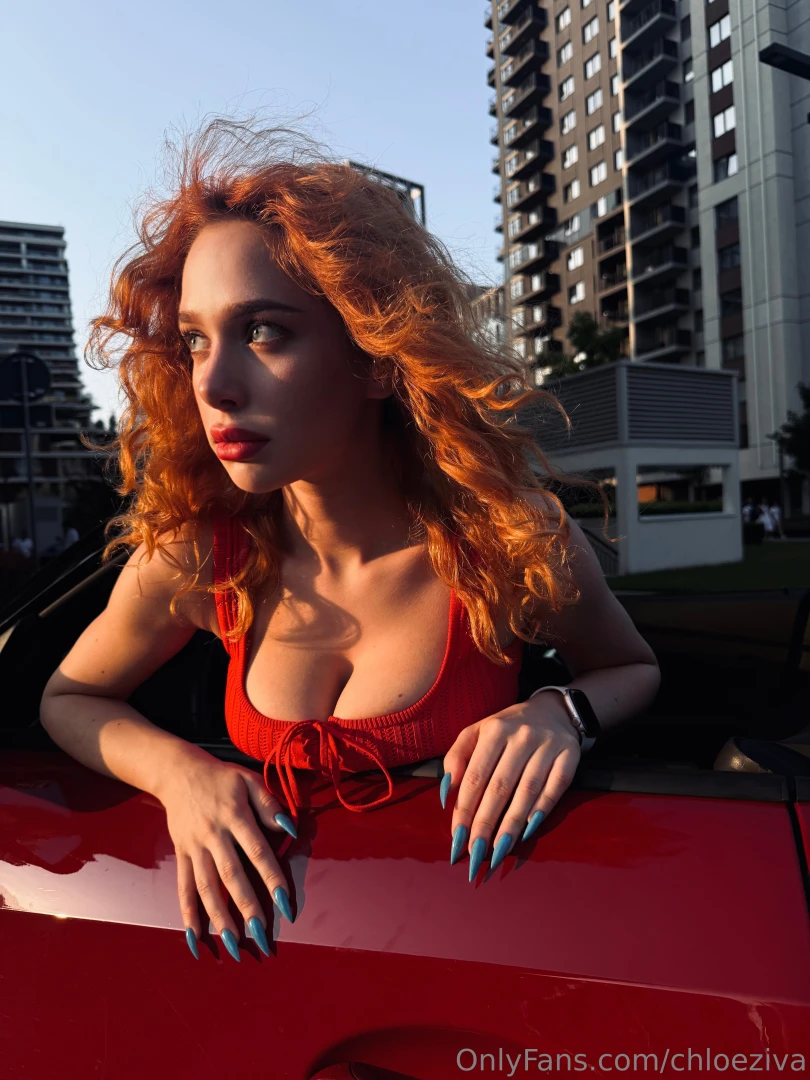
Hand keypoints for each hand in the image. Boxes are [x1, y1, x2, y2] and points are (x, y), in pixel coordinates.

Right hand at [155, 748, 297, 960]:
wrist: (178, 772)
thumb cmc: (222, 778)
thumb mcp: (249, 780)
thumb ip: (270, 805)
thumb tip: (290, 829)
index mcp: (235, 816)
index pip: (257, 852)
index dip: (272, 878)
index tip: (285, 904)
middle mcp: (214, 835)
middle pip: (232, 876)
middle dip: (247, 908)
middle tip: (261, 936)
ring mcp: (194, 848)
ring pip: (206, 887)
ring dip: (219, 918)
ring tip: (232, 945)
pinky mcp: (181, 855)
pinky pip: (183, 887)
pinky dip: (188, 914)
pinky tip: (195, 939)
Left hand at [441, 695, 580, 879]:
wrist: (552, 710)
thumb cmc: (506, 729)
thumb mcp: (476, 732)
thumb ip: (456, 758)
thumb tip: (448, 792)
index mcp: (494, 730)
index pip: (476, 776)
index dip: (465, 809)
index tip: (457, 837)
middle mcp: (521, 736)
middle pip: (500, 786)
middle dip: (485, 823)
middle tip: (475, 852)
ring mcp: (548, 745)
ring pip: (527, 791)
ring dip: (511, 825)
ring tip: (498, 851)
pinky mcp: (569, 755)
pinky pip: (555, 788)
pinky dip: (541, 811)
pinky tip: (527, 832)